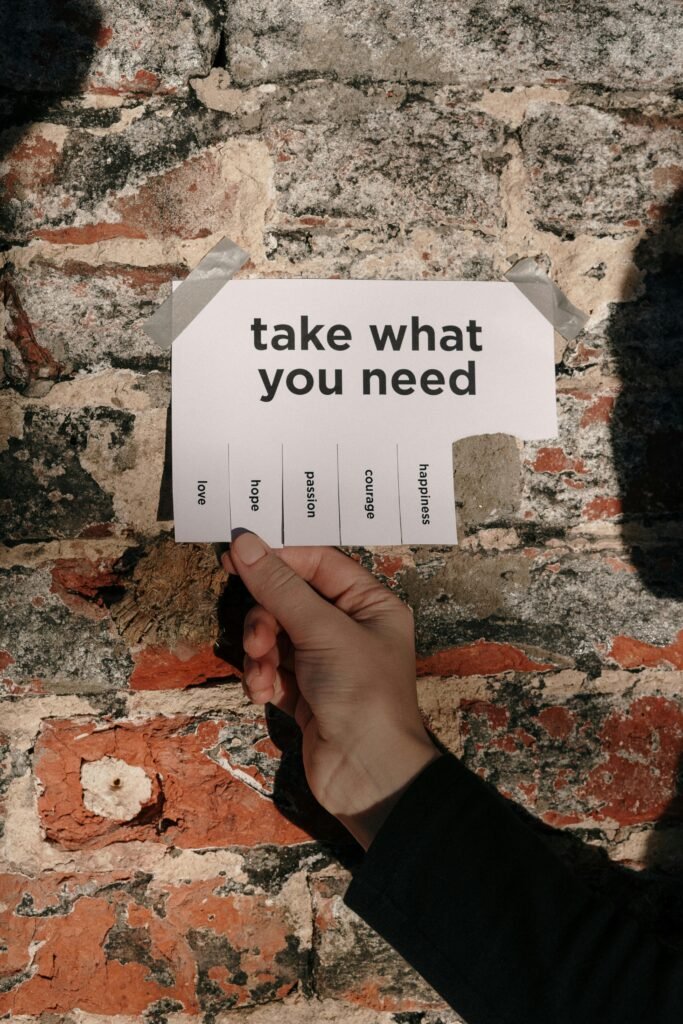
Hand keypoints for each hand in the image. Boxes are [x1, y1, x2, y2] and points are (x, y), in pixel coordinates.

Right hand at [224, 532, 440, 848]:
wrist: (370, 776)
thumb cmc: (362, 693)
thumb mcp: (323, 632)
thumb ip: (280, 588)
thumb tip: (244, 542)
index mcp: (370, 604)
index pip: (318, 564)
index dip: (278, 559)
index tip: (236, 558)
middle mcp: (348, 627)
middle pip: (288, 599)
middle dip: (266, 617)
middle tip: (258, 638)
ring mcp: (324, 661)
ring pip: (274, 634)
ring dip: (260, 651)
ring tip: (263, 673)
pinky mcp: (303, 691)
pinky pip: (270, 667)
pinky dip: (262, 677)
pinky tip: (263, 694)